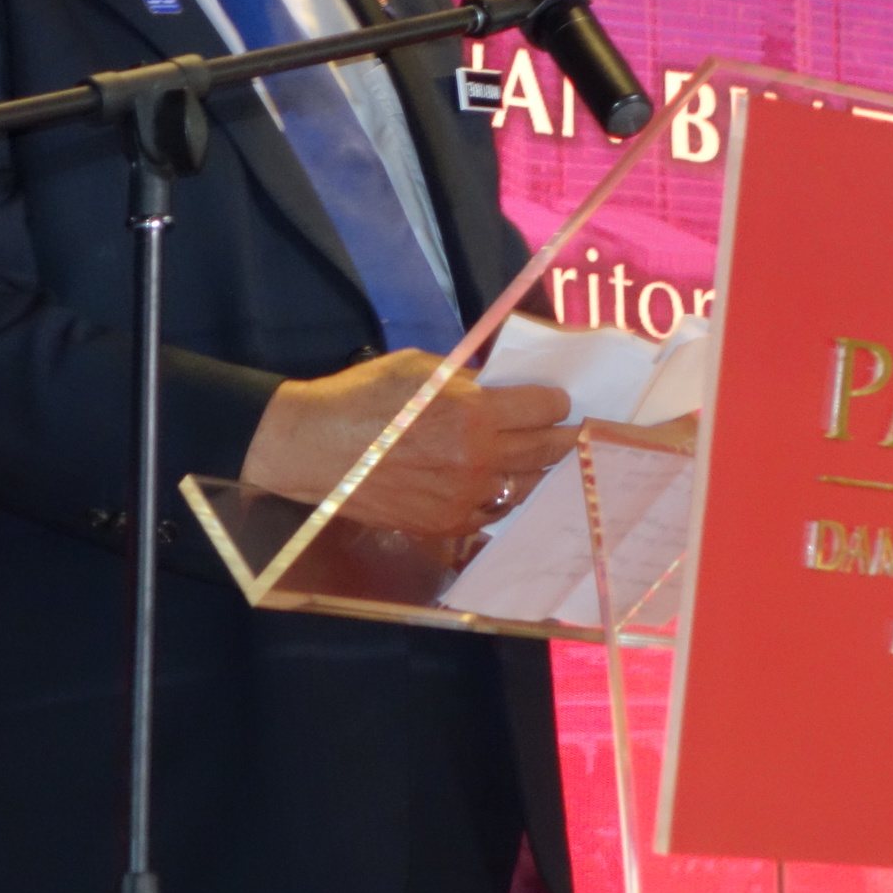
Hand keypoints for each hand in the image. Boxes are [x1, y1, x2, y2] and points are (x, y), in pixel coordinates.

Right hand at [241, 351, 574, 536]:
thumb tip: (502, 389)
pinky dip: (506, 497)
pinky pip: (494, 513)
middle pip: (545, 451)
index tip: (561, 402)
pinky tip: (510, 486)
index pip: (543, 409)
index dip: (556, 403)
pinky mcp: (445, 524)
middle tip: (579, 433)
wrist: (314, 450)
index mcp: (473, 414)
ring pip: (525, 487)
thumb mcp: (420, 368)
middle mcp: (476, 460)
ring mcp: (463, 498)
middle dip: (566, 438)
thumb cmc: (363, 398)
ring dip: (542, 472)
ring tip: (551, 461)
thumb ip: (469, 380)